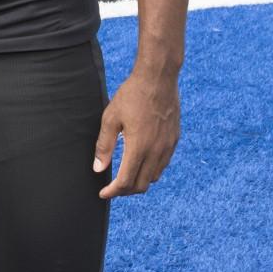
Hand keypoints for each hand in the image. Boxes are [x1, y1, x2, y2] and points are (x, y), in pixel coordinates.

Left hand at [92, 71, 179, 198]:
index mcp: (139, 147)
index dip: (112, 191)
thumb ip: (104, 146)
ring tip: (125, 175)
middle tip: (112, 187)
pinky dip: (150, 170)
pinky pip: (163, 165)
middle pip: (141, 185)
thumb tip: (98, 169)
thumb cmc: (132, 95)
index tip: (103, 193)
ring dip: (139, 181)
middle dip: (125, 191)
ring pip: (153, 177)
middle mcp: (156, 151)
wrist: (158, 78)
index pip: (126, 182)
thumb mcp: (111, 117)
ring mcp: (167, 147)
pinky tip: (141, 161)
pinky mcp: (174, 140)